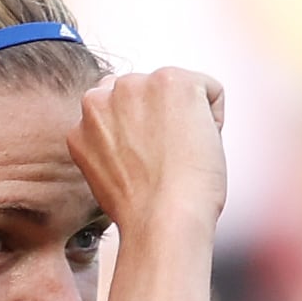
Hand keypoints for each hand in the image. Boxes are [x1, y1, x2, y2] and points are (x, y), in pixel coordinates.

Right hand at [66, 67, 226, 239]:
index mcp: (86, 115)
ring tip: (180, 155)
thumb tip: (136, 133)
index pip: (124, 104)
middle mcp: (104, 93)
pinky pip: (210, 91)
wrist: (161, 219)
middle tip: (165, 160)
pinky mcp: (172, 81)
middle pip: (150, 93)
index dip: (144, 132)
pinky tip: (198, 148)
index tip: (149, 161)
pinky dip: (214, 119)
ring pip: (179, 89)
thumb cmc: (140, 208)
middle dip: (163, 118)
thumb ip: (112, 138)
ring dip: (187, 116)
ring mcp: (136, 84)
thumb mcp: (106, 167)